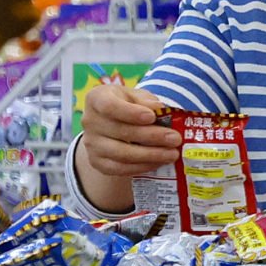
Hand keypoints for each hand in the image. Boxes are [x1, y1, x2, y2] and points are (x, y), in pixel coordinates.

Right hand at [74, 78, 186, 210]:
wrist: (111, 124)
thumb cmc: (127, 104)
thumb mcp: (135, 96)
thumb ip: (146, 100)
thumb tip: (160, 108)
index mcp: (96, 99)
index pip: (110, 106)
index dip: (131, 113)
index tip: (152, 117)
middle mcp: (89, 122)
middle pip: (121, 132)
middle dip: (152, 136)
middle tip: (175, 139)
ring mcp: (91, 144)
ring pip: (122, 154)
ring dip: (151, 155)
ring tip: (172, 154)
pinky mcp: (97, 162)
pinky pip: (120, 169)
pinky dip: (142, 167)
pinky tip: (159, 162)